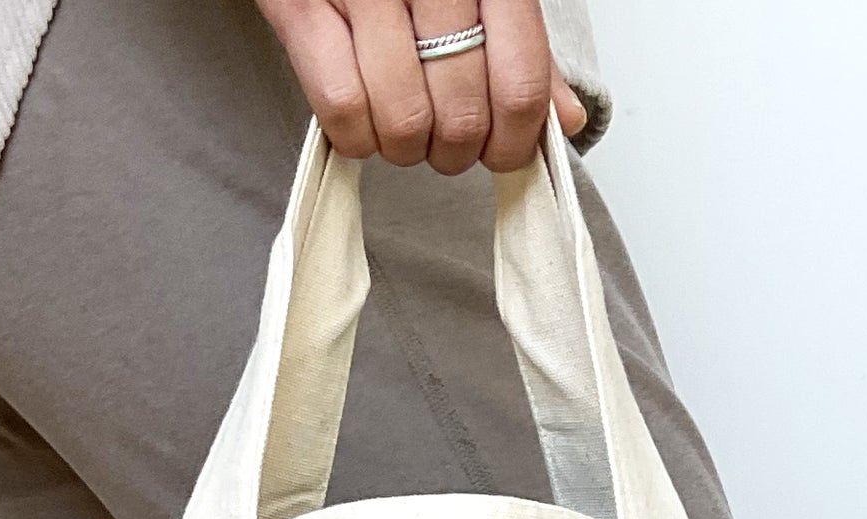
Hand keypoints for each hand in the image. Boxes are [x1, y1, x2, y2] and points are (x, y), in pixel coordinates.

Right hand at [256, 0, 587, 174]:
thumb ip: (522, 51)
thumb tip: (564, 120)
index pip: (519, 84)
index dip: (513, 143)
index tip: (501, 154)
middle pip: (462, 116)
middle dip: (454, 151)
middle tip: (442, 141)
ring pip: (404, 121)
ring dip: (404, 148)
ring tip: (400, 125)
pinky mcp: (301, 9)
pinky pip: (343, 109)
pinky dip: (356, 137)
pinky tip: (362, 120)